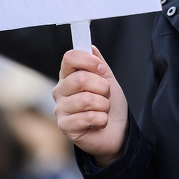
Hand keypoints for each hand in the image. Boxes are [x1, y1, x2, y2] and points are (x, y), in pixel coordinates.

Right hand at [53, 46, 128, 167]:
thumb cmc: (110, 104)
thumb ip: (98, 63)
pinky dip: (101, 119)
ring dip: (103, 105)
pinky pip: (88, 117)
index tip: (102, 69)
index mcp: (68, 76)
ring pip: (86, 99)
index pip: (69, 58)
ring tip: (103, 109)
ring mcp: (61, 109)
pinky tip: (100, 122)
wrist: (117, 131)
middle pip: (80, 79)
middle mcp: (60, 91)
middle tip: (106, 95)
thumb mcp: (108, 79)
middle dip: (102, 87)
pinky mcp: (65, 126)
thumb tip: (90, 47)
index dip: (88, 61)